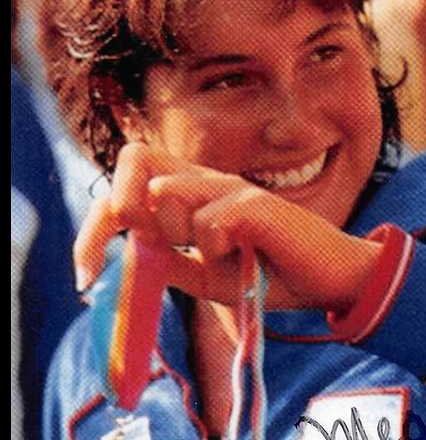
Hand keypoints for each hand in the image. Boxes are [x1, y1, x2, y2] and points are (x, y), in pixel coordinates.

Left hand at [74, 143, 382, 310]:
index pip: (124, 186)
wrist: (326, 279)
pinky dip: (216, 249)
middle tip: (146, 250)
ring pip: (165, 192)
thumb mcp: (206, 278)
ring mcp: (230, 188)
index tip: (85, 277)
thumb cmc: (268, 274)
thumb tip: (128, 258)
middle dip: (121, 209)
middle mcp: (205, 181)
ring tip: (216, 255)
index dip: (94, 229)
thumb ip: (168, 264)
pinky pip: (209, 222)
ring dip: (176, 234)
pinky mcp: (255, 203)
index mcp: (189, 196)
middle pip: (133, 160)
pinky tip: (243, 257)